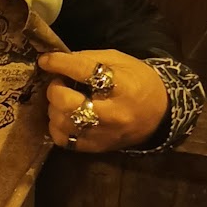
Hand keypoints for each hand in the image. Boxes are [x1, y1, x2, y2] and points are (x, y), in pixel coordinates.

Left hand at [38, 49, 168, 152]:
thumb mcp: (119, 61)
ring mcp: (104, 135)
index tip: (46, 60)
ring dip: (54, 108)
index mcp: (123, 86)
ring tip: (63, 99)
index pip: (85, 72)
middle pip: (68, 103)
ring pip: (62, 123)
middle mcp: (113, 114)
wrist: (161, 114)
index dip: (60, 64)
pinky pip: (64, 140)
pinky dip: (57, 126)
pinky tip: (65, 116)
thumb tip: (56, 60)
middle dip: (55, 90)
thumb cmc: (138, 82)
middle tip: (60, 83)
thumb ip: (88, 59)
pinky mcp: (97, 147)